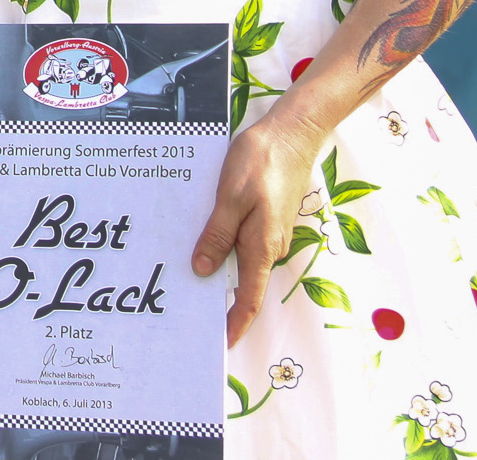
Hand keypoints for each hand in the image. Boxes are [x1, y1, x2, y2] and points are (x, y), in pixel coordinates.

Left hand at [191, 107, 329, 343]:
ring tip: (184, 279)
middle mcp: (268, 245)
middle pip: (244, 284)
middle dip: (220, 300)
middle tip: (186, 311)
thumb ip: (217, 234)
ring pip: (240, 260)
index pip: (250, 297)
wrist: (291, 133)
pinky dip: (222, 247)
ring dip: (218, 271)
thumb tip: (203, 271)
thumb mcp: (231, 197)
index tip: (221, 344)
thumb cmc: (261, 161)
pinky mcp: (264, 217)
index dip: (236, 324)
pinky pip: (241, 241)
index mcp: (262, 245)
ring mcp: (268, 232)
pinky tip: (201, 241)